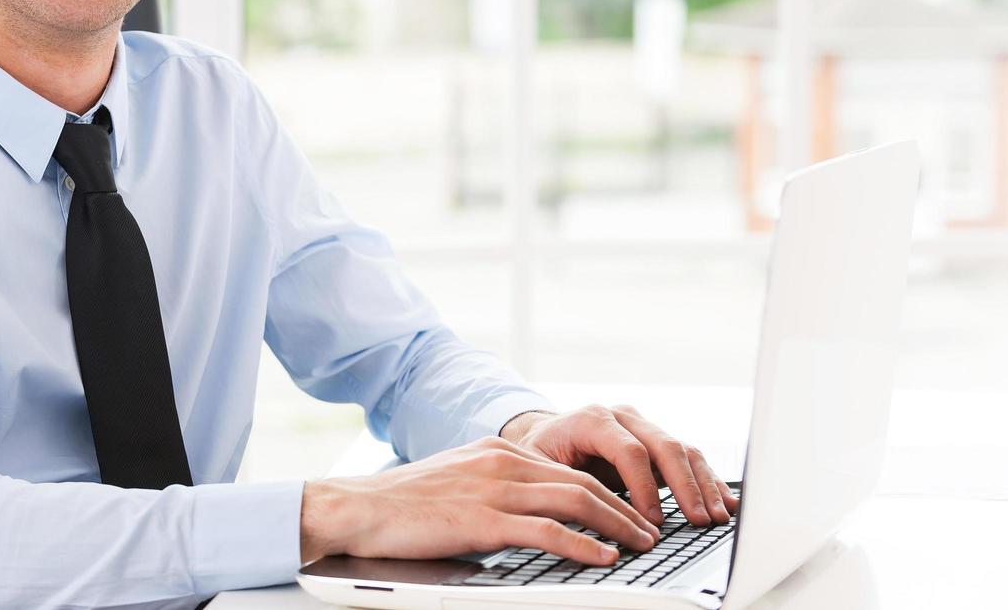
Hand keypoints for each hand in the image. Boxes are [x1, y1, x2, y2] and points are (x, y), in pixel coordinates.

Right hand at [299, 436, 660, 565]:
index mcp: (496, 450)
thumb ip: (495, 489)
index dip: (608, 490)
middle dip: (625, 507)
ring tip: (641, 545)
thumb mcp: (458, 484)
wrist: (355, 507)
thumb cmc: (401, 505)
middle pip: (582, 480)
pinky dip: (582, 544)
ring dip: (616, 524)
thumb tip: (534, 513)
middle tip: (651, 531)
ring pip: (574, 500)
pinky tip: (603, 558)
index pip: (567, 468)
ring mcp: (492, 487)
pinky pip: (546, 529)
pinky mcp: (482, 518)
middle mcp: (500, 460)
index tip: (632, 512)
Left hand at [499, 405, 738, 527]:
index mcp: (592, 419)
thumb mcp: (538, 466)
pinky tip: (724, 500)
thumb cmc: (539, 453)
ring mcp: (642, 426)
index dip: (645, 487)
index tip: (654, 521)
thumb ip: (562, 484)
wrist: (543, 434)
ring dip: (703, 484)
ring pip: (681, 450)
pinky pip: (686, 457)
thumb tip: (586, 516)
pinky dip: (707, 479)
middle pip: (664, 446)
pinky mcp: (655, 441)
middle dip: (685, 486)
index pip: (629, 450)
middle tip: (699, 520)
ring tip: (717, 516)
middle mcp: (622, 417)